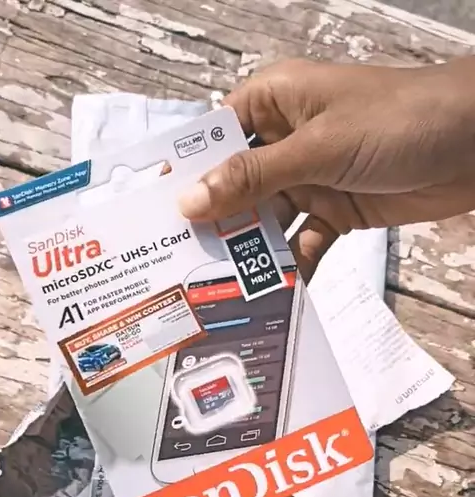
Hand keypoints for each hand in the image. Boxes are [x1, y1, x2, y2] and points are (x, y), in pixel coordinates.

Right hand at [179, 58, 474, 279]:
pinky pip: (303, 242)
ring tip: (221, 289)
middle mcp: (286, 141)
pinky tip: (276, 292)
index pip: (215, 139)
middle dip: (215, 224)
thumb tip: (191, 201)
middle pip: (236, 187)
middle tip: (180, 265)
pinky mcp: (337, 211)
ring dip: (252, 251)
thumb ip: (254, 178)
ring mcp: (311, 178)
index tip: (155, 216)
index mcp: (273, 102)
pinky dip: (292, 265)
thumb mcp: (318, 148)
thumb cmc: (398, 121)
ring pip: (267, 220)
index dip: (186, 175)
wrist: (473, 144)